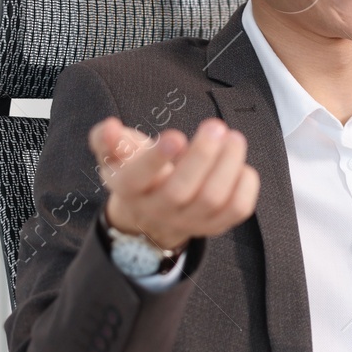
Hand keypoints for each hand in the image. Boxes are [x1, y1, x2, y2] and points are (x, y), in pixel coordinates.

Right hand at [88, 116, 259, 251]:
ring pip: (212, 199)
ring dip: (228, 165)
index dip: (155, 159)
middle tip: (215, 126)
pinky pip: (237, 210)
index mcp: (129, 189)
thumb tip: (110, 127)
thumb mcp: (115, 155)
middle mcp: (157, 210)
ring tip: (233, 138)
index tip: (175, 136)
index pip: (136, 179)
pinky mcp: (216, 225)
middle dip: (201, 156)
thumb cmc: (137, 171)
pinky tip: (241, 164)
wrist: (153, 214)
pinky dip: (245, 185)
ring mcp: (188, 221)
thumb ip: (106, 138)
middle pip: (179, 190)